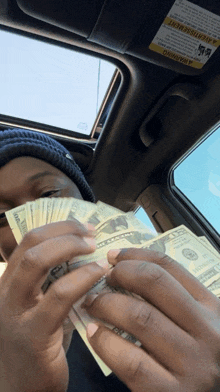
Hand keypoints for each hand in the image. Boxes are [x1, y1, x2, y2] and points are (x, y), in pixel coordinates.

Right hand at [0, 220, 104, 391]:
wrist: (21, 388)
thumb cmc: (38, 343)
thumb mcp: (41, 305)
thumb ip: (54, 281)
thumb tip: (86, 255)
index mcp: (9, 281)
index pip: (29, 239)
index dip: (59, 226)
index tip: (84, 226)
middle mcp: (5, 291)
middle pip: (31, 244)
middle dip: (65, 231)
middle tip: (92, 233)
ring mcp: (14, 311)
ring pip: (37, 262)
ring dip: (71, 248)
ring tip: (96, 249)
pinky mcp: (31, 334)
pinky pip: (58, 295)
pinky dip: (82, 277)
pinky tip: (99, 273)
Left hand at [84, 248, 219, 391]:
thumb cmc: (193, 358)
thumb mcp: (196, 325)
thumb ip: (173, 300)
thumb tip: (126, 267)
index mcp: (213, 310)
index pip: (171, 267)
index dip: (136, 255)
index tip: (114, 256)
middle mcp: (208, 333)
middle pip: (155, 284)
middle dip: (121, 274)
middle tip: (102, 278)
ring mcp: (193, 365)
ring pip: (139, 317)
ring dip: (107, 304)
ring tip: (92, 303)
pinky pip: (130, 360)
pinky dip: (105, 342)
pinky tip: (94, 333)